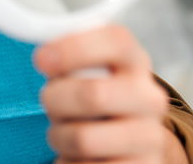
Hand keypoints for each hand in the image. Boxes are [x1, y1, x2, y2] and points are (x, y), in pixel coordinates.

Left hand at [33, 24, 179, 163]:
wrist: (129, 141)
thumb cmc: (94, 95)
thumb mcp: (85, 70)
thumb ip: (67, 58)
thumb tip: (45, 58)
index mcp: (134, 61)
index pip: (115, 42)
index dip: (72, 49)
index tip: (42, 59)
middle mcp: (149, 97)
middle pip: (92, 95)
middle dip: (55, 99)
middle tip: (49, 101)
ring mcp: (150, 137)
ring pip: (83, 138)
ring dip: (59, 136)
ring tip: (64, 131)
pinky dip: (68, 161)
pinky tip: (77, 154)